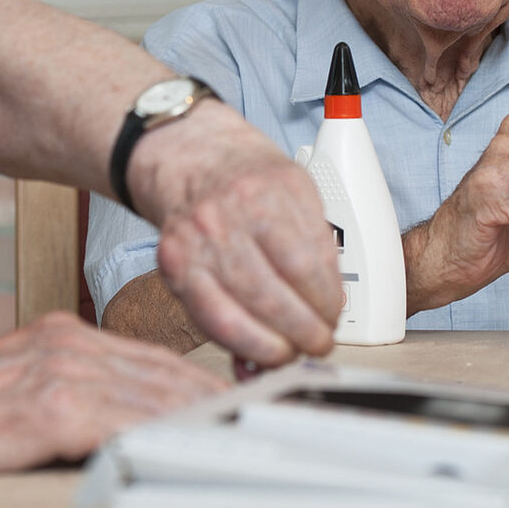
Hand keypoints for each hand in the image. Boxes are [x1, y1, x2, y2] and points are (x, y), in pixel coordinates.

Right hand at [0, 312, 224, 484]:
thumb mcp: (14, 395)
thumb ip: (68, 400)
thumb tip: (120, 425)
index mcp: (58, 335)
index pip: (149, 357)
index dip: (196, 381)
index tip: (232, 399)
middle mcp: (65, 343)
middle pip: (163, 371)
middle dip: (213, 398)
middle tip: (259, 417)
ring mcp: (59, 372)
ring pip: (153, 395)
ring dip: (201, 418)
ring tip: (242, 435)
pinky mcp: (51, 407)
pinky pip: (125, 422)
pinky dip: (163, 436)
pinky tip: (190, 449)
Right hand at [132, 101, 342, 365]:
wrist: (194, 158)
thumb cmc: (251, 178)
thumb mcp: (298, 189)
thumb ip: (317, 241)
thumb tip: (330, 303)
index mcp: (270, 191)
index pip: (306, 264)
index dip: (327, 302)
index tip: (334, 314)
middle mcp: (227, 216)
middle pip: (273, 295)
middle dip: (305, 332)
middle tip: (320, 341)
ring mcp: (196, 243)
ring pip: (239, 315)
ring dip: (275, 346)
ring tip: (294, 350)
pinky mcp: (174, 267)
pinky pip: (209, 319)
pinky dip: (239, 344)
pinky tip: (259, 349)